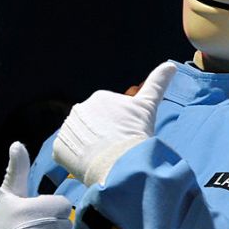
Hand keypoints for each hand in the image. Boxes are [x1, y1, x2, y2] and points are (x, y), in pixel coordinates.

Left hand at [53, 62, 175, 185]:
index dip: (121, 125)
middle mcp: (79, 109)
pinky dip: (78, 159)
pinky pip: (68, 153)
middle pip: (93, 124)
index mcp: (100, 97)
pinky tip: (91, 163)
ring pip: (81, 138)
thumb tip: (170, 65)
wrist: (119, 162)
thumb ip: (157, 83)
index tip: (128, 134)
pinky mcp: (58, 148)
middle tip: (118, 146)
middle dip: (104, 134)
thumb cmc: (135, 132)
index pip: (109, 114)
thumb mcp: (148, 105)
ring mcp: (67, 129)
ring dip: (90, 146)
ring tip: (105, 156)